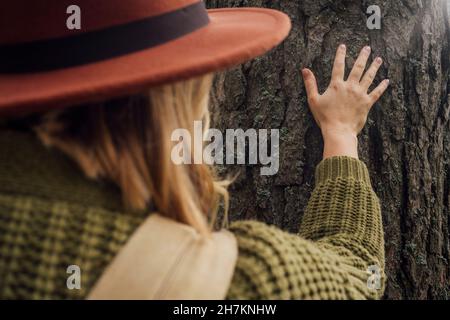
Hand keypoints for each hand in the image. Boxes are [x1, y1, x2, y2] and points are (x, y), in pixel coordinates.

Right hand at [302, 44, 388, 158]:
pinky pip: (376, 92)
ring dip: (374, 67)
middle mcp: (350, 87)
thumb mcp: (313, 100)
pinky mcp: (367, 103)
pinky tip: (387, 80)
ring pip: (369, 77)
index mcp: (336, 85)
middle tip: (367, 48)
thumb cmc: (324, 117)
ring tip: (379, 59)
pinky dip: (382, 86)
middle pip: (358, 68)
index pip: (338, 66)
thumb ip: (310, 84)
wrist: (338, 130)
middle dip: (363, 56)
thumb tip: (305, 70)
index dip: (340, 55)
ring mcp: (360, 94)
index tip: (343, 46)